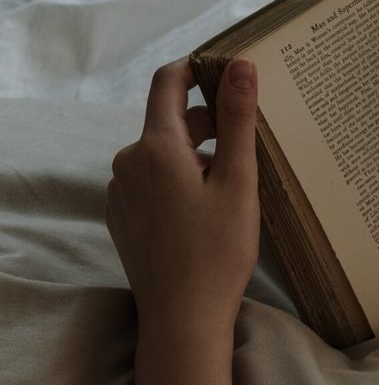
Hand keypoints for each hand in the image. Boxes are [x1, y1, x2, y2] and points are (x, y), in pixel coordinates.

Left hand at [106, 58, 259, 337]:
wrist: (183, 318)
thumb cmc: (217, 250)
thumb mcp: (238, 180)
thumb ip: (238, 119)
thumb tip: (241, 67)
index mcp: (155, 147)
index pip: (168, 83)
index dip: (197, 69)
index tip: (228, 72)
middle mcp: (128, 163)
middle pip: (169, 122)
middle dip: (208, 122)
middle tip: (250, 142)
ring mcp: (121, 192)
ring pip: (162, 154)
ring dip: (196, 155)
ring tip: (234, 184)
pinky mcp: (123, 217)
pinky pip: (152, 182)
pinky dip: (179, 181)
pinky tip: (208, 210)